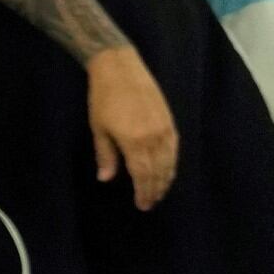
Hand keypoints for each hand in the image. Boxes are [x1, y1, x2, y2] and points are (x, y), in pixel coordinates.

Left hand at [88, 44, 180, 207]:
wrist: (120, 69)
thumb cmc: (103, 98)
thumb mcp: (98, 128)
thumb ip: (105, 155)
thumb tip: (106, 179)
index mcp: (134, 142)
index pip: (142, 175)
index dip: (143, 192)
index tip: (143, 205)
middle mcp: (154, 138)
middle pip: (159, 172)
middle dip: (155, 190)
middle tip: (151, 203)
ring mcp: (165, 129)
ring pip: (170, 162)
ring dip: (166, 179)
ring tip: (159, 192)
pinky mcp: (170, 121)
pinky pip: (174, 149)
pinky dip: (172, 163)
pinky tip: (168, 170)